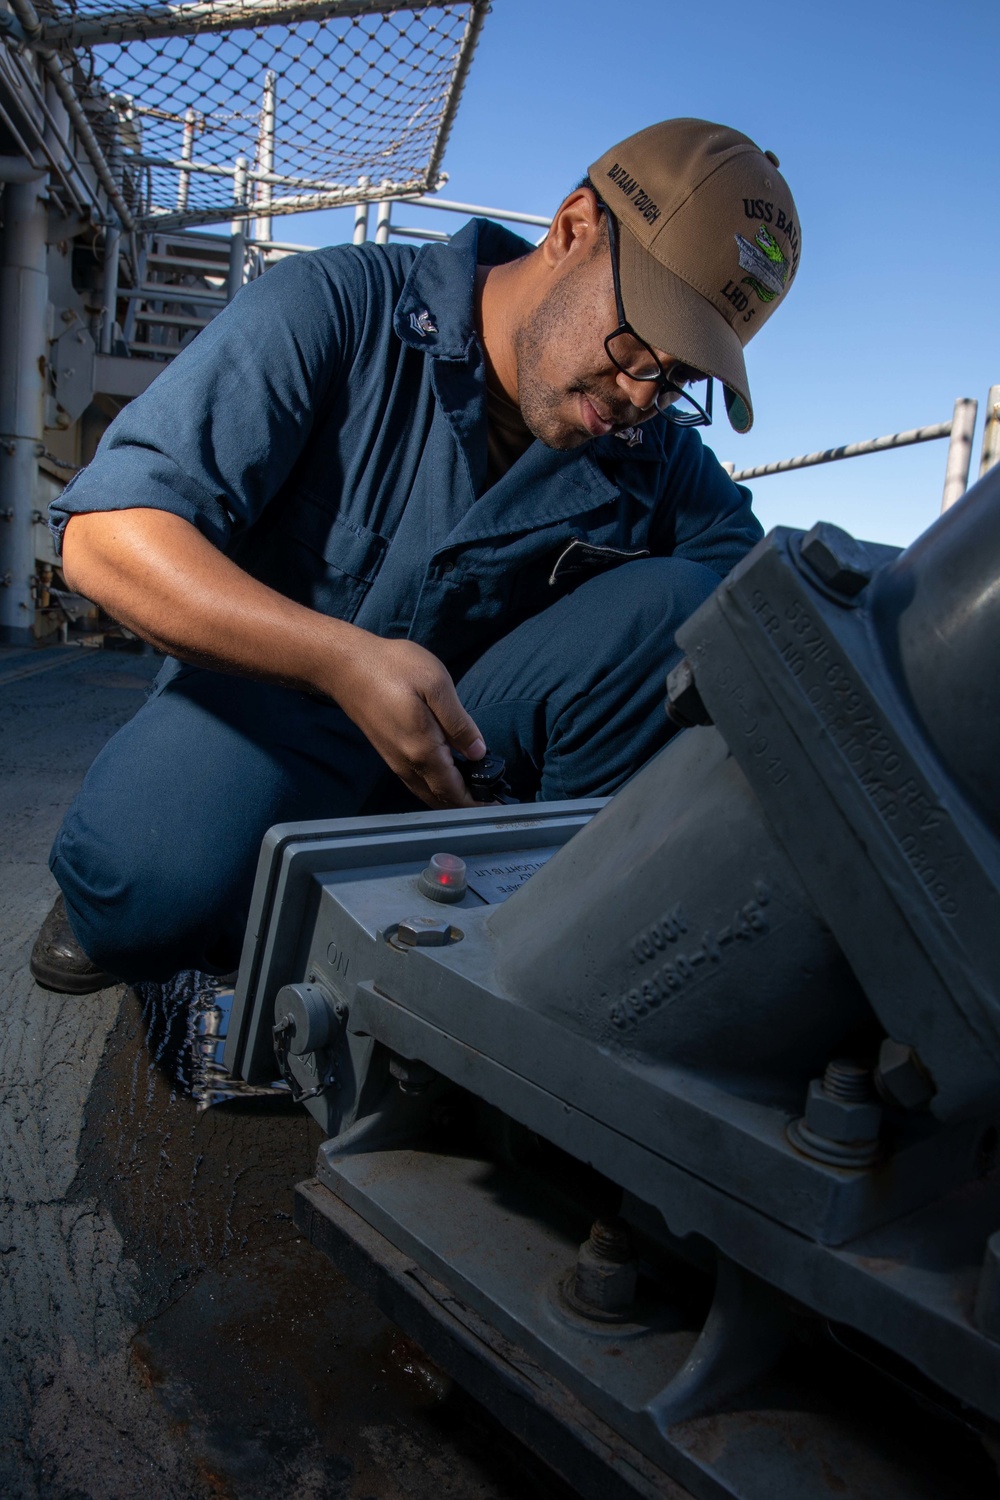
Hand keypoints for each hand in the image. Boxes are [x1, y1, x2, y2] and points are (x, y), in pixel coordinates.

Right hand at [332, 633, 485, 808]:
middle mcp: (408, 764)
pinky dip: (437, 788)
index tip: (499, 806)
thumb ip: (459, 723)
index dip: (478, 803)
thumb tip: (479, 752)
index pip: (454, 791)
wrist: (346, 667)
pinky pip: (417, 783)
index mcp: (423, 750)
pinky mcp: (389, 753)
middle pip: (441, 799)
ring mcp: (395, 761)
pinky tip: (450, 776)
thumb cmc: (392, 668)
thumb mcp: (436, 685)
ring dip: (452, 798)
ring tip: (478, 792)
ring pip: (427, 794)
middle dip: (468, 804)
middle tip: (494, 801)